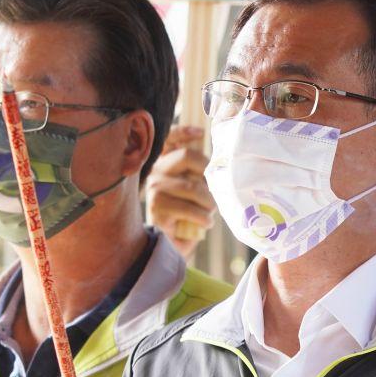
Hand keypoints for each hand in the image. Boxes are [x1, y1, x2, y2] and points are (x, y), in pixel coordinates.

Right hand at [146, 125, 214, 257]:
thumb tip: (220, 165)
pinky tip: (205, 223)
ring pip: (192, 186)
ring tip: (211, 212)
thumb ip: (199, 175)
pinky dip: (202, 217)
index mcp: (165, 163)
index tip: (200, 132)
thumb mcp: (194, 192)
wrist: (169, 245)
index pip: (170, 139)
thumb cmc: (187, 216)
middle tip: (214, 192)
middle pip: (187, 155)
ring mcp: (155, 188)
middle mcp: (156, 171)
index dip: (183, 131)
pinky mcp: (157, 206)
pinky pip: (188, 207)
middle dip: (207, 173)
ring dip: (208, 202)